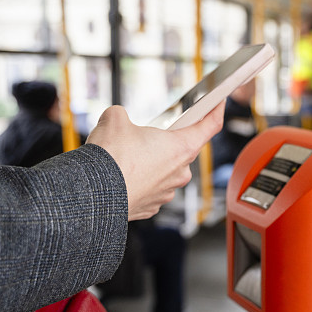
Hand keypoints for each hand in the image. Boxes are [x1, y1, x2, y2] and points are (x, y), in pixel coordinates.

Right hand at [87, 103, 224, 219]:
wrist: (93, 194)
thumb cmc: (110, 160)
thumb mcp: (114, 119)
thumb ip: (123, 115)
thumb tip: (117, 119)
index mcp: (181, 147)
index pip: (209, 126)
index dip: (216, 112)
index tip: (218, 105)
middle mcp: (180, 172)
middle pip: (183, 149)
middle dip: (167, 140)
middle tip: (148, 133)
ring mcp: (167, 192)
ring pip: (166, 171)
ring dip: (152, 162)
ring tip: (128, 156)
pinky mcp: (152, 206)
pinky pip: (152, 188)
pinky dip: (142, 180)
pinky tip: (125, 174)